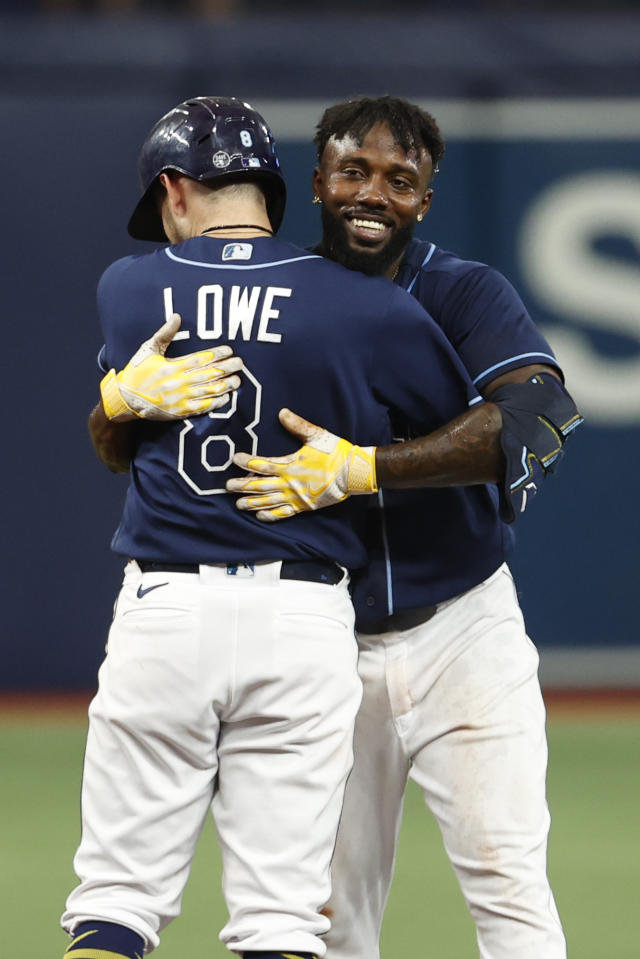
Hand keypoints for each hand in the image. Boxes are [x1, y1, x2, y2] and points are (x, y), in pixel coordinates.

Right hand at [100, 313, 242, 420]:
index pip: (201, 358)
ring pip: (209, 391)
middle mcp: (179, 382)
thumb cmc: (137, 372)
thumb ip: (164, 333)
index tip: (229, 350)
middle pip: (209, 374)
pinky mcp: (180, 411)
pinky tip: (226, 397)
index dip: (218, 354)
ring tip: (237, 380)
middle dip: (227, 368)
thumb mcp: (148, 349)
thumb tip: (177, 316)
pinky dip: (215, 403)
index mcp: (172, 366)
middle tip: (240, 364)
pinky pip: (202, 407)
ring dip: (225, 385)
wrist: (125, 399)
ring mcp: (180, 398)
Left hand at [226, 408, 376, 521]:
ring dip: (251, 503)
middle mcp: (290, 483)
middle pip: (259, 486)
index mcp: (290, 465)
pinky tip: (260, 515)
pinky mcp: (303, 506)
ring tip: (238, 504)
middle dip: (241, 486)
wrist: (354, 473)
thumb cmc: (336, 452)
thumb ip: (298, 425)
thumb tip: (282, 413)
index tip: (234, 458)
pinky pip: (283, 514)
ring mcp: (296, 497)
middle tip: (227, 486)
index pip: (261, 464)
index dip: (246, 462)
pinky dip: (270, 515)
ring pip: (268, 502)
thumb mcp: (317, 435)